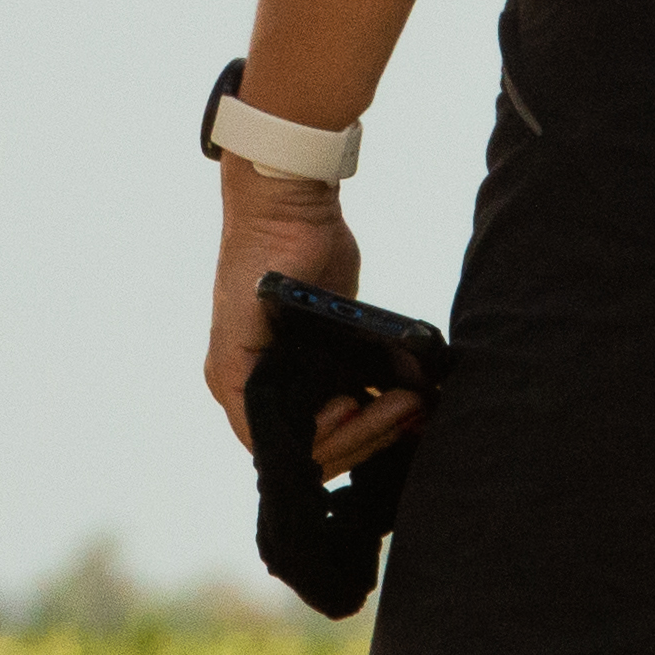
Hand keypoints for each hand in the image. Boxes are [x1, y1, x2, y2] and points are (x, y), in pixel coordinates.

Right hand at [204, 175, 423, 475]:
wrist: (288, 207)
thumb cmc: (258, 257)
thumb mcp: (240, 320)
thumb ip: (243, 375)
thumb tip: (266, 437)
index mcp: (238, 386)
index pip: (280, 447)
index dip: (322, 441)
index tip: (351, 406)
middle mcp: (266, 388)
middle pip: (319, 442)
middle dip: (364, 432)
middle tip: (404, 408)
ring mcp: (301, 374)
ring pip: (344, 426)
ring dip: (380, 423)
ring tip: (415, 405)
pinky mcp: (331, 356)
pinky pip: (358, 394)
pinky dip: (384, 400)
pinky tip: (414, 395)